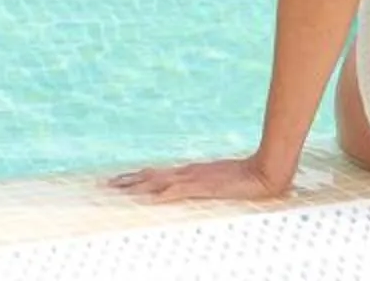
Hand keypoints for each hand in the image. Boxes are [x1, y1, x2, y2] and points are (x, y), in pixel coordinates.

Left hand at [110, 156, 288, 202]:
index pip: (156, 174)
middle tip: (104, 185)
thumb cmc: (245, 177)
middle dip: (127, 181)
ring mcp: (194, 179)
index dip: (136, 177)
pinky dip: (161, 195)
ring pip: (157, 182)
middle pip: (150, 176)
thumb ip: (206, 185)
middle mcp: (186, 172)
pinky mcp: (203, 187)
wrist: (265, 171)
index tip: (118, 181)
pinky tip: (148, 199)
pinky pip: (177, 192)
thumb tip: (192, 189)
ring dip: (136, 186)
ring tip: (116, 190)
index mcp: (189, 171)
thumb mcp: (220, 182)